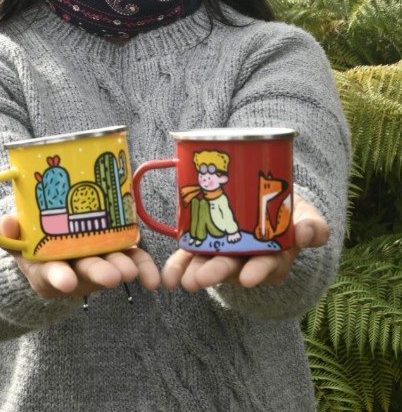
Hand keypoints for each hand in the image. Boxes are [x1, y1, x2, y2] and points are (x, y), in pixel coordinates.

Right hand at [0, 214, 159, 298]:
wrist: (48, 240)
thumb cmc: (28, 238)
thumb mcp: (13, 237)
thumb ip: (7, 231)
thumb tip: (6, 222)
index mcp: (44, 267)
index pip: (50, 275)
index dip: (59, 278)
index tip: (67, 282)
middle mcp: (72, 270)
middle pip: (85, 272)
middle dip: (98, 273)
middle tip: (113, 277)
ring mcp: (95, 263)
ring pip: (110, 266)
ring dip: (123, 268)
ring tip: (132, 271)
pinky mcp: (115, 254)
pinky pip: (131, 261)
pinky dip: (143, 268)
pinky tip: (153, 280)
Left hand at [161, 194, 328, 291]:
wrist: (269, 200)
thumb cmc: (290, 210)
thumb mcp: (307, 215)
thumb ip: (312, 226)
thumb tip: (307, 234)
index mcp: (277, 255)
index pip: (269, 266)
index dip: (259, 271)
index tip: (249, 278)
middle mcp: (250, 259)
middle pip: (234, 268)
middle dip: (217, 272)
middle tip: (201, 279)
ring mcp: (226, 254)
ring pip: (210, 264)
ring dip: (195, 272)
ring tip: (183, 280)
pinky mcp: (206, 246)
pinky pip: (191, 257)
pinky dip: (179, 266)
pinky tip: (169, 278)